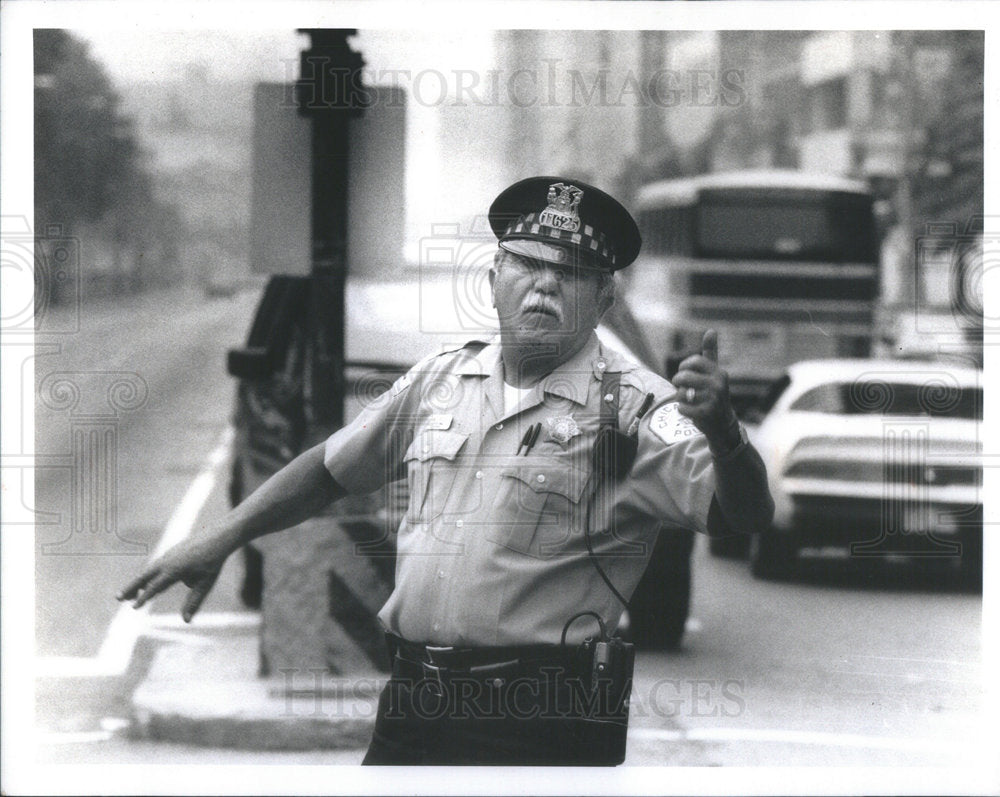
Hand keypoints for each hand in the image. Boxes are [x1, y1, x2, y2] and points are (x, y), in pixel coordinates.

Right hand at [117, 535, 227, 621]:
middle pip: (145, 576)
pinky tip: (150, 582)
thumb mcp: (206, 583)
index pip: (156, 586)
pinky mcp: (172, 551)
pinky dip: (151, 574)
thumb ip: (194, 602)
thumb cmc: (213, 561)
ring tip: (130, 595)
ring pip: (150, 570)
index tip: (134, 607)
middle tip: (118, 598)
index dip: (144, 597)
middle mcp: (168, 561)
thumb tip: (185, 621)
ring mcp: (169, 554)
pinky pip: (159, 565)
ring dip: (140, 581)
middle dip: (131, 587)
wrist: (219, 535)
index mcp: (175, 569)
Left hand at [672, 329, 738, 448]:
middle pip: (683, 377)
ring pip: (680, 393)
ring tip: (689, 400)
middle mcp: (718, 385)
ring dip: (680, 398)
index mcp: (719, 373)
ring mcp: (713, 400)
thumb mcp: (714, 372)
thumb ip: (710, 352)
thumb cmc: (714, 393)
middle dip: (678, 383)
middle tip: (683, 388)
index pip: (693, 361)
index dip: (684, 367)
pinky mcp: (705, 414)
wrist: (722, 423)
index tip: (685, 372)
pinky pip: (681, 408)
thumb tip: (711, 330)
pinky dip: (682, 410)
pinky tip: (691, 411)